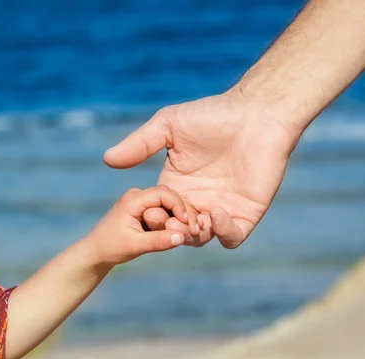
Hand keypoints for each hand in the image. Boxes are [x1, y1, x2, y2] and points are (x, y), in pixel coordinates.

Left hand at [85, 185, 199, 266]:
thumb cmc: (111, 248)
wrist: (95, 253)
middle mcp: (138, 196)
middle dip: (184, 212)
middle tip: (196, 230)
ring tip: (192, 233)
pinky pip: (165, 211)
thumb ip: (158, 241)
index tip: (188, 223)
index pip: (164, 193)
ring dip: (180, 217)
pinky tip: (184, 232)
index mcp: (134, 199)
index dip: (180, 206)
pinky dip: (174, 221)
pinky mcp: (144, 211)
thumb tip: (182, 237)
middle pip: (170, 196)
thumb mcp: (135, 246)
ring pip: (169, 204)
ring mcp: (142, 203)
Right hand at [104, 90, 298, 248]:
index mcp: (176, 184)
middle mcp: (197, 200)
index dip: (153, 216)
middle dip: (170, 231)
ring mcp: (222, 208)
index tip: (150, 210)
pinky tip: (215, 213)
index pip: (158, 212)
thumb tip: (107, 159)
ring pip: (201, 239)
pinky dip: (222, 233)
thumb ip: (140, 144)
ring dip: (193, 236)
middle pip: (177, 231)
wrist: (256, 113)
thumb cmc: (213, 115)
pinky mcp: (246, 212)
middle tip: (169, 222)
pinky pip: (232, 237)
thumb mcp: (168, 126)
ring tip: (192, 221)